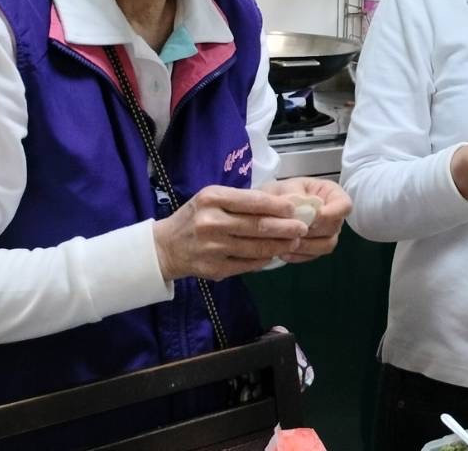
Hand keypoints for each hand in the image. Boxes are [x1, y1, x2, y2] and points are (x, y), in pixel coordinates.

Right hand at [152, 185, 307, 281]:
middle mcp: (212, 222)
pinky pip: (247, 265)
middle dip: (286, 228)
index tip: (294, 209)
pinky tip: (273, 255)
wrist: (165, 247)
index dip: (278, 206)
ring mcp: (213, 248)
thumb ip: (241, 200)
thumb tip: (281, 206)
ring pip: (256, 248)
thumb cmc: (195, 217)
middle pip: (258, 226)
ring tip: (293, 242)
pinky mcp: (214, 269)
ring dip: (279, 246)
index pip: (253, 201)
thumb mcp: (212, 199)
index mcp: (212, 199)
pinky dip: (263, 260)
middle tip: (303, 228)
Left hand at [261, 178, 352, 262]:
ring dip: (307, 245)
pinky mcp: (317, 247)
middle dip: (313, 231)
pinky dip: (299, 255)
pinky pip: (314, 255)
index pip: (344, 205)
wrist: (272, 206)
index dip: (332, 213)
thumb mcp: (286, 186)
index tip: (313, 216)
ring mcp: (327, 232)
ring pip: (327, 245)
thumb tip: (298, 210)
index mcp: (331, 194)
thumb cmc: (283, 192)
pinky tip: (284, 251)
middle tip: (293, 230)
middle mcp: (334, 215)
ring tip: (287, 242)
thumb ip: (293, 195)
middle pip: (334, 227)